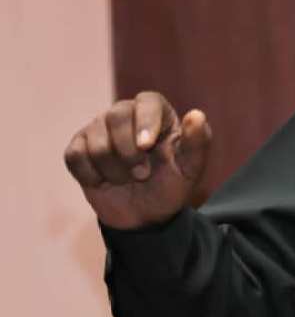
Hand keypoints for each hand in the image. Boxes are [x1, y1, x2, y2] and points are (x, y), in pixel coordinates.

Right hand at [63, 91, 211, 229]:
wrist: (145, 215)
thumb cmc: (171, 185)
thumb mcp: (191, 169)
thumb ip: (198, 142)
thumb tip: (196, 114)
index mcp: (158, 113)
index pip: (148, 101)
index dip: (145, 121)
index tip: (146, 146)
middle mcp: (126, 114)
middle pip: (116, 116)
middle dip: (129, 152)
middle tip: (142, 174)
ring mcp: (99, 129)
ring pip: (96, 141)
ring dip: (113, 169)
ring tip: (127, 178)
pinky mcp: (78, 148)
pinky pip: (75, 156)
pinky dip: (91, 175)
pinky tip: (104, 181)